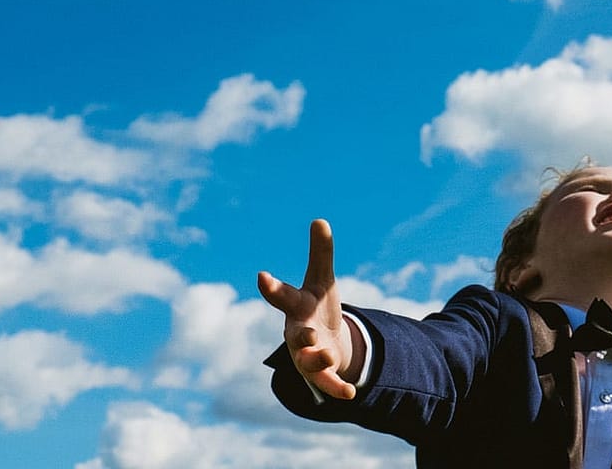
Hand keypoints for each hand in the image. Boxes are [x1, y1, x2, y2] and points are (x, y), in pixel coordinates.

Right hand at [258, 218, 360, 398]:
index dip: (272, 287)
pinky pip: (327, 383)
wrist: (323, 340)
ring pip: (308, 361)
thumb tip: (320, 220)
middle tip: (306, 334)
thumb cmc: (317, 305)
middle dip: (300, 335)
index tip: (261, 276)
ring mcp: (307, 355)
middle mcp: (298, 333)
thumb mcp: (322, 278)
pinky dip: (336, 388)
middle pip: (295, 335)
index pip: (282, 296)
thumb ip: (321, 253)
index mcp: (296, 307)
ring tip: (327, 357)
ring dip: (317, 360)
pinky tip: (350, 393)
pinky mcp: (321, 373)